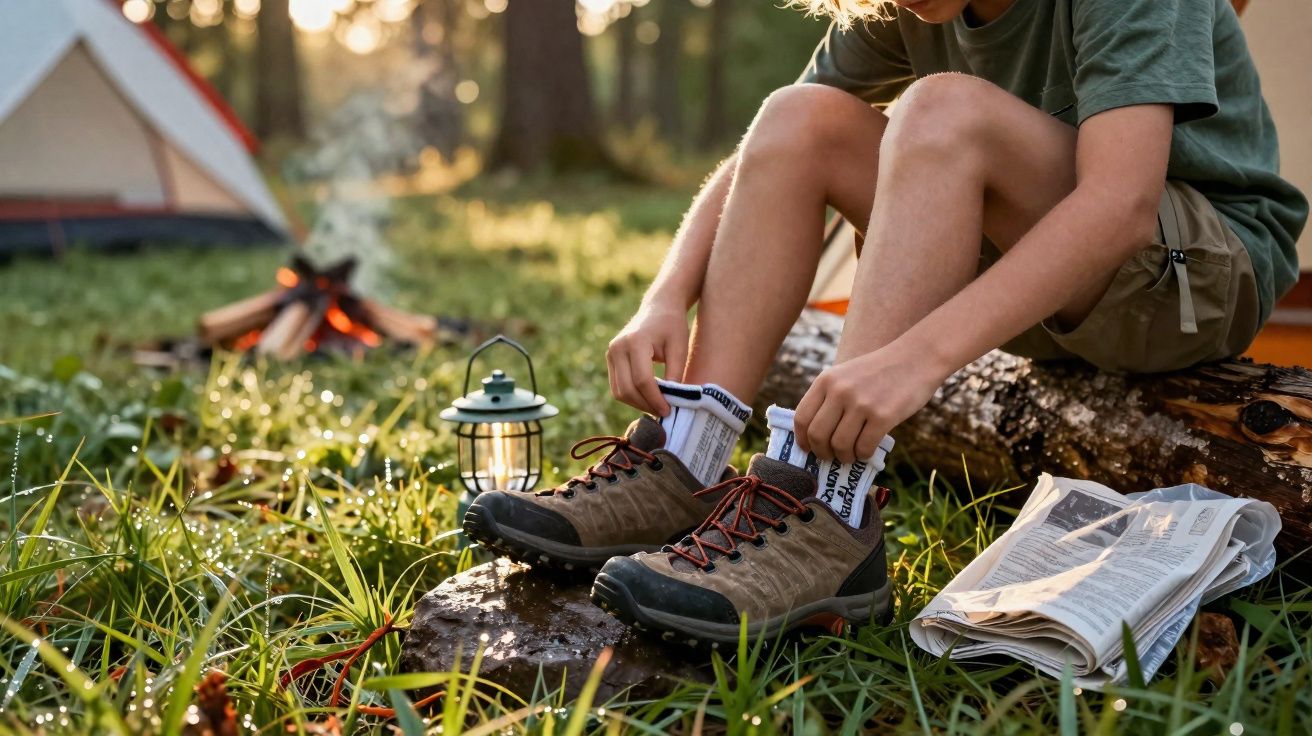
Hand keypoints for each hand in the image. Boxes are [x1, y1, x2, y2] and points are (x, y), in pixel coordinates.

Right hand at [606, 302, 689, 415]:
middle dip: (646, 405)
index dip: (655, 399)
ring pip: (619, 391)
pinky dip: (632, 396)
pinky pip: (617, 386)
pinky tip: (648, 398)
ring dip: (637, 404)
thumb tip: (671, 401)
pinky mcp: (610, 359)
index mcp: (635, 342)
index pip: (642, 380)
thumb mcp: (680, 348)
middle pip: (627, 389)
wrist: (659, 308)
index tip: (669, 410)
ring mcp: (611, 353)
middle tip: (664, 412)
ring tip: (657, 406)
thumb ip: (675, 374)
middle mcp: (617, 348)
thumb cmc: (672, 326)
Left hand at [793, 341, 947, 462]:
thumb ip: (829, 398)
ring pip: (840, 445)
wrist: (918, 357)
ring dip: (844, 456)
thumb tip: (815, 437)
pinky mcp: (883, 416)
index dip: (802, 439)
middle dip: (822, 453)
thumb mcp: (846, 374)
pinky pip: (864, 447)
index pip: (802, 418)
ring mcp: (861, 403)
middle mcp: (840, 391)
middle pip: (817, 435)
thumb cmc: (880, 371)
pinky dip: (863, 455)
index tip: (808, 449)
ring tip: (851, 455)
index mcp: (826, 380)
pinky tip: (866, 451)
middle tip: (831, 457)